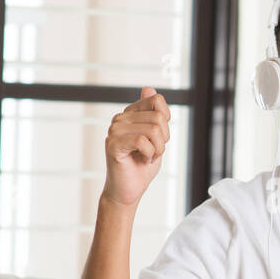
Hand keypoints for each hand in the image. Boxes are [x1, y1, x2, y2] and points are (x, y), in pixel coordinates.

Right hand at [101, 86, 170, 207]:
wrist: (128, 190)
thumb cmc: (141, 166)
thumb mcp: (155, 137)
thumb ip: (154, 114)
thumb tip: (148, 88)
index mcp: (129, 114)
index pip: (157, 100)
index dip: (166, 121)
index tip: (159, 138)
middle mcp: (120, 118)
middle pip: (158, 117)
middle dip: (163, 140)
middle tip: (153, 152)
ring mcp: (114, 130)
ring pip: (153, 130)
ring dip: (158, 149)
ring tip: (148, 157)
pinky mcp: (113, 144)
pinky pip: (143, 142)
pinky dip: (150, 155)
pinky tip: (142, 161)